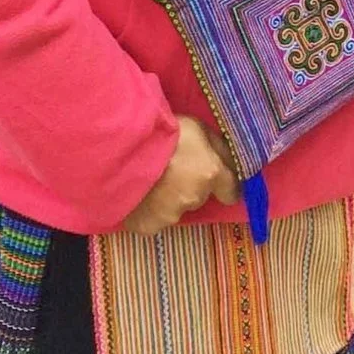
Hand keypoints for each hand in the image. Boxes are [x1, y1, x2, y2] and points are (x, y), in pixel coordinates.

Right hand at [123, 117, 239, 235]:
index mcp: (210, 174)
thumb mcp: (198, 127)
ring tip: (152, 179)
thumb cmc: (162, 131)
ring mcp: (170, 215)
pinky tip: (139, 194)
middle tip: (173, 168)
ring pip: (176, 208)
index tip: (217, 181)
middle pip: (199, 196)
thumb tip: (231, 160)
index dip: (225, 186)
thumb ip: (218, 147)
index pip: (231, 191)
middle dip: (191, 185)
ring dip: (169, 197)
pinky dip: (149, 209)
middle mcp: (194, 198)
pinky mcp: (148, 226)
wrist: (122, 149)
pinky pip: (154, 219)